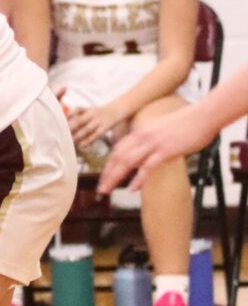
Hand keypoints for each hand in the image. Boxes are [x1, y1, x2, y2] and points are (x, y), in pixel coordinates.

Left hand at [66, 102, 122, 148]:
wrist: (116, 110)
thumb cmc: (97, 113)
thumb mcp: (88, 110)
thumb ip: (77, 116)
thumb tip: (63, 122)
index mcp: (87, 109)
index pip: (75, 111)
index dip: (67, 117)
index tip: (58, 124)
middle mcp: (92, 114)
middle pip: (79, 121)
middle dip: (70, 129)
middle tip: (61, 136)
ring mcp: (98, 121)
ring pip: (86, 129)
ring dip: (77, 136)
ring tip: (69, 143)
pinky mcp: (105, 128)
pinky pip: (95, 135)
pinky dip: (88, 141)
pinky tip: (81, 146)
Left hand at [98, 105, 212, 193]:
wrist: (204, 115)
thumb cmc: (188, 123)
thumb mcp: (162, 130)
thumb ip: (151, 141)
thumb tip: (146, 154)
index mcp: (141, 132)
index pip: (118, 149)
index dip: (109, 164)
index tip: (104, 176)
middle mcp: (143, 137)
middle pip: (118, 157)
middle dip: (107, 174)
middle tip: (100, 189)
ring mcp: (153, 143)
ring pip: (127, 162)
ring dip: (115, 177)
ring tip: (107, 190)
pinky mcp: (165, 150)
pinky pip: (147, 166)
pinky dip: (138, 178)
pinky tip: (132, 188)